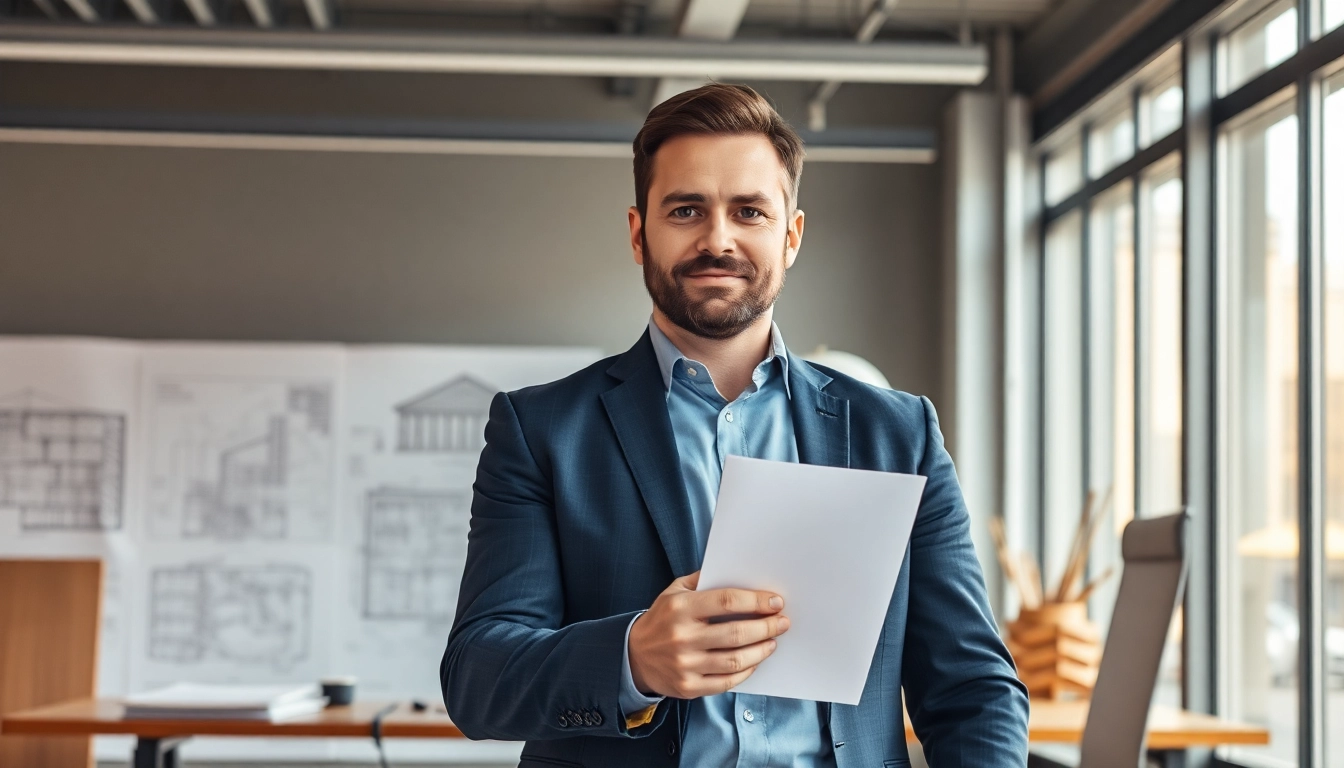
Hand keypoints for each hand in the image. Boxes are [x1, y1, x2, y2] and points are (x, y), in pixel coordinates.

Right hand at [628, 571, 789, 698]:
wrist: (634, 656)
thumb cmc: (662, 619)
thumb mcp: (674, 591)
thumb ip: (703, 580)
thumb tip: (740, 572)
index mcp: (680, 608)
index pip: (727, 601)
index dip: (756, 601)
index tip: (776, 602)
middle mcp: (682, 637)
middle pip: (736, 633)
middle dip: (767, 627)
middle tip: (782, 622)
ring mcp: (685, 665)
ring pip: (735, 660)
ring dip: (761, 650)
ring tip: (773, 641)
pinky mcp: (689, 687)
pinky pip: (727, 681)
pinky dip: (746, 670)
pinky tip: (755, 660)